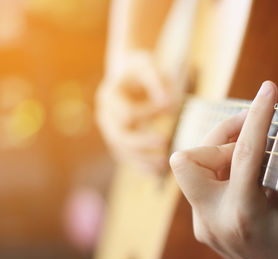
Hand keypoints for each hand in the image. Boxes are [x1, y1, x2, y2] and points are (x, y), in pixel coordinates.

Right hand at [96, 51, 179, 172]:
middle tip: (165, 146)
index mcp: (109, 96)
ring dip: (142, 161)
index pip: (127, 113)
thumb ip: (157, 82)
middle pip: (120, 137)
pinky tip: (157, 173)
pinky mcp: (119, 139)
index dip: (149, 113)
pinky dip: (141, 165)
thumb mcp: (148, 66)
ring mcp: (110, 129)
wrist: (128, 73)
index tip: (171, 107)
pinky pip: (127, 156)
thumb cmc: (140, 68)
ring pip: (122, 151)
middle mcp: (106, 115)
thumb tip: (169, 104)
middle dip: (142, 144)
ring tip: (163, 166)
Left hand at [170, 81, 277, 258]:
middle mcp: (213, 221)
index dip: (258, 116)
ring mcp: (203, 225)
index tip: (268, 90)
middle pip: (188, 159)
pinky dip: (219, 169)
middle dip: (218, 137)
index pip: (243, 153)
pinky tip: (242, 171)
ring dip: (218, 151)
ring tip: (250, 150)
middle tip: (251, 128)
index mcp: (243, 215)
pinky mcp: (202, 225)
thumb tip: (268, 125)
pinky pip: (200, 184)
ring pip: (190, 169)